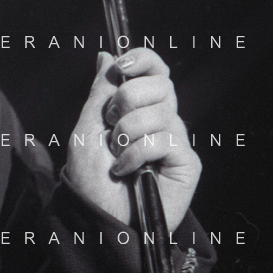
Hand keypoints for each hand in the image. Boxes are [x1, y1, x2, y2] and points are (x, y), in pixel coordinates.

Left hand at [63, 49, 201, 231]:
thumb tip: (107, 54)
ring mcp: (175, 141)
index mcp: (138, 106)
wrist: (97, 218)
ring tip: (115, 154)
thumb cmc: (90, 178)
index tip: (123, 66)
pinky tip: (125, 170)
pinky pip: (165, 140)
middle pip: (161, 84)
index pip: (154, 69)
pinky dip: (137, 153)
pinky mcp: (185, 163)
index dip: (143, 59)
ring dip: (127, 132)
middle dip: (127, 99)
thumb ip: (101, 92)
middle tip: (110, 124)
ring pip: (161, 112)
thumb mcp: (86, 128)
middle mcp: (161, 120)